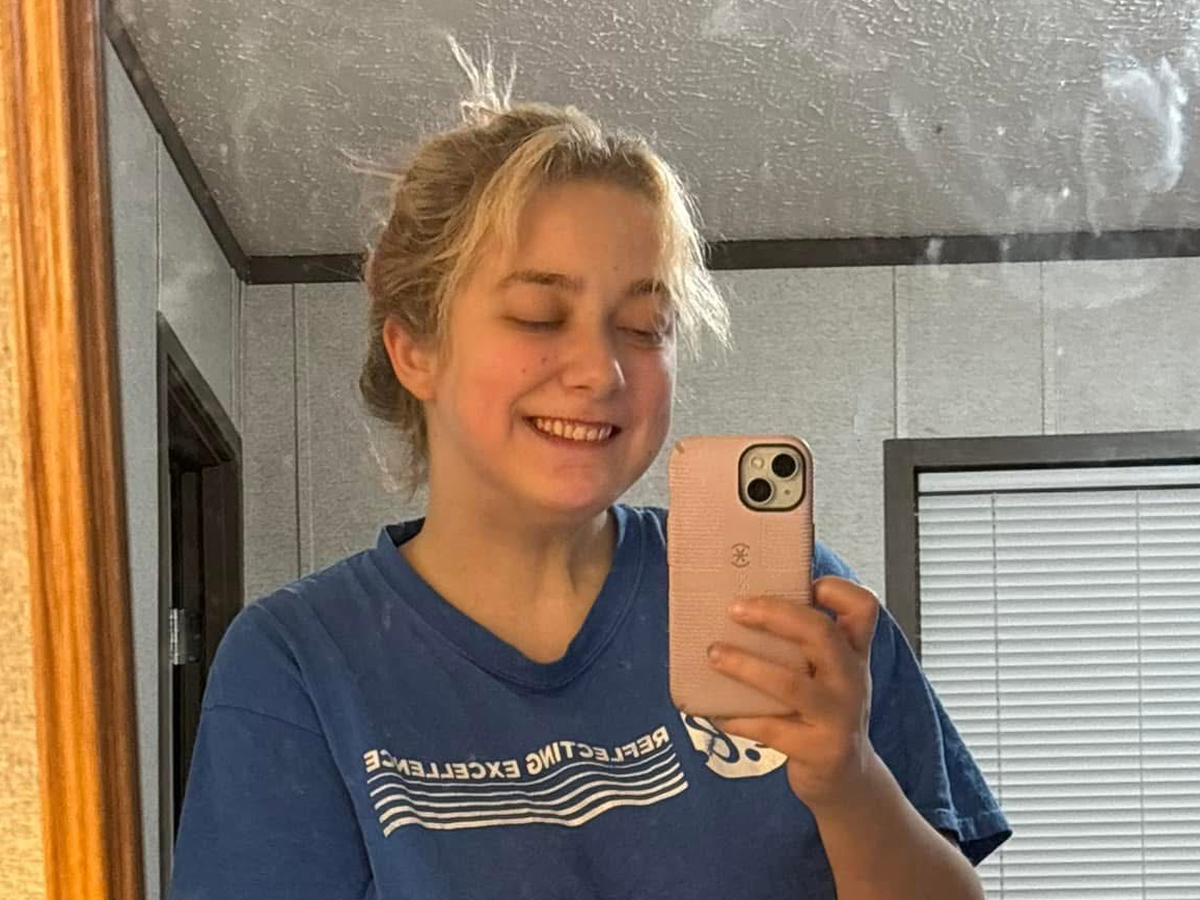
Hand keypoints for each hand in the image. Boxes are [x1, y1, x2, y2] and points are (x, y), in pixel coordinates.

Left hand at [706, 576, 881, 809]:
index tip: (804, 582)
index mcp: (853, 653)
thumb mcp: (826, 675)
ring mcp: (838, 716)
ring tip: (713, 654)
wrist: (847, 779)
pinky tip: (713, 711)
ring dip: (746, 666)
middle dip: (776, 616)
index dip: (836, 589)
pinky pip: (769, 729)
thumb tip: (739, 608)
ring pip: (791, 684)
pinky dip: (736, 717)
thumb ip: (800, 646)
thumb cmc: (824, 713)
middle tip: (735, 608)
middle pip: (822, 634)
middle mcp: (851, 680)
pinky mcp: (819, 750)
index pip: (862, 608)